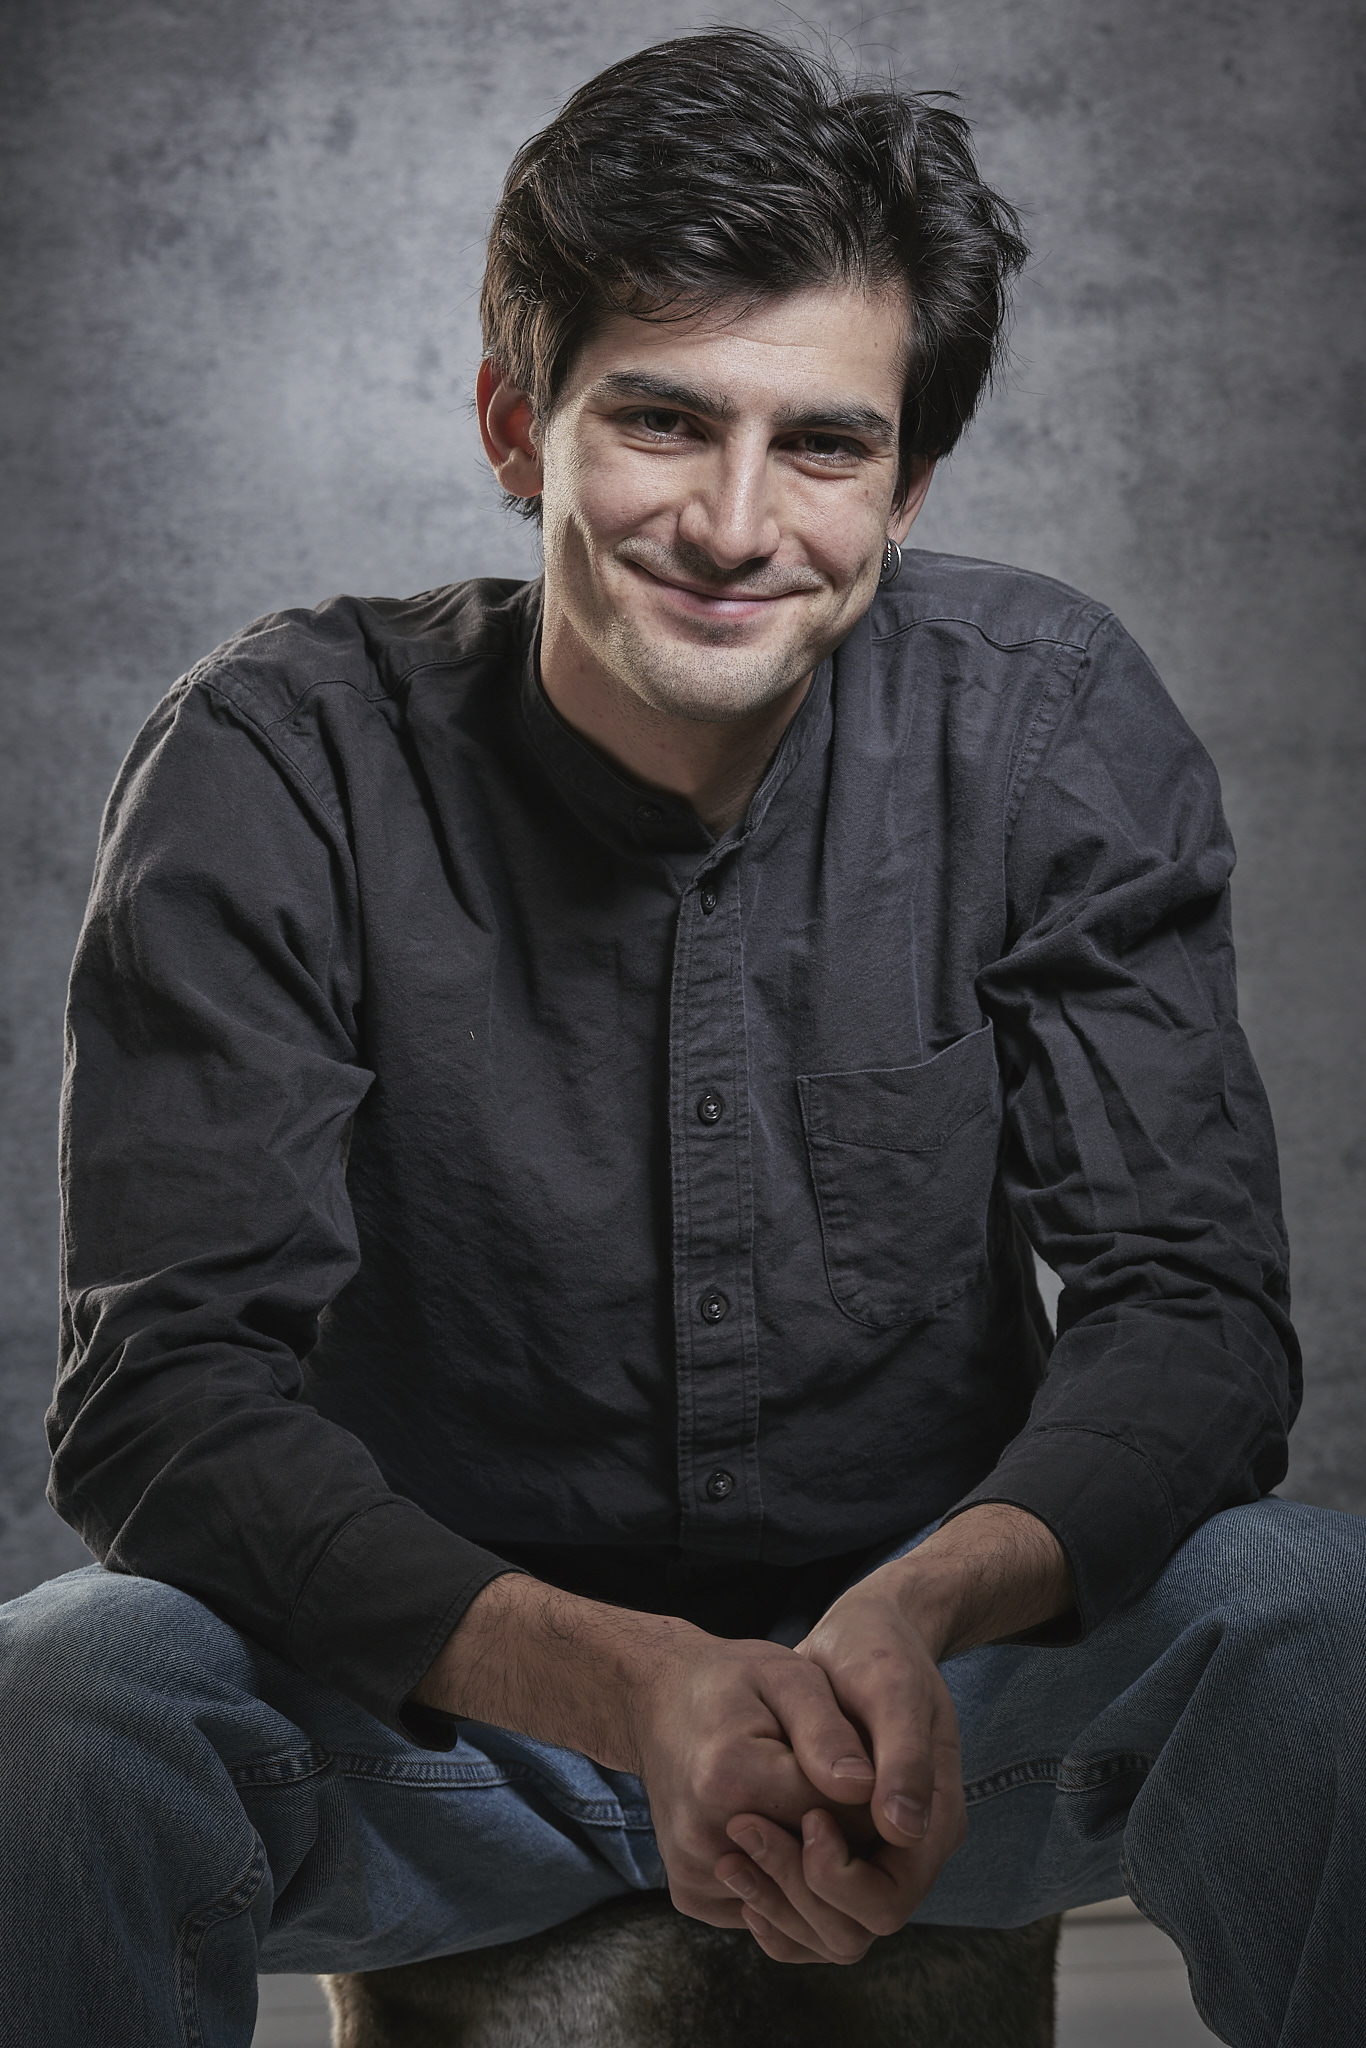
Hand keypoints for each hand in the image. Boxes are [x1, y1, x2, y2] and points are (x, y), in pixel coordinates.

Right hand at [629, 1630, 900, 1959]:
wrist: (660, 1703)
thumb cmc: (735, 1684)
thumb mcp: (788, 1678)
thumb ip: (829, 1732)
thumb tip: (866, 1789)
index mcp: (732, 1777)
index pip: (842, 1819)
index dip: (874, 1799)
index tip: (875, 1772)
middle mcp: (704, 1836)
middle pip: (820, 1872)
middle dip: (852, 1839)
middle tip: (851, 1792)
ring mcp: (694, 1872)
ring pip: (797, 1902)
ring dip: (820, 1866)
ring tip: (819, 1807)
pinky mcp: (691, 1893)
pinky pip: (766, 1909)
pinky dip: (786, 1881)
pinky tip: (784, 1831)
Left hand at [710, 1505, 1073, 1963]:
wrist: (857, 1639)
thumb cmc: (876, 1653)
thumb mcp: (891, 1687)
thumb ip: (902, 1755)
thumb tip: (901, 1829)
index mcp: (934, 1821)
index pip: (887, 1900)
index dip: (838, 1878)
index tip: (801, 1820)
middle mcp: (906, 1851)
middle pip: (855, 1926)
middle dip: (798, 1892)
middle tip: (745, 1833)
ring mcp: (872, 1854)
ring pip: (827, 1930)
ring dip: (777, 1904)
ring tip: (730, 1857)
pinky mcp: (838, 1848)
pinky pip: (805, 1914)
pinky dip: (771, 1907)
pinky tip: (736, 1870)